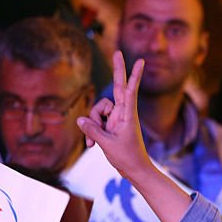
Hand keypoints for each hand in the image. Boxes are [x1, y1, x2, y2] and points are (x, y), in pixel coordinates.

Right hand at [77, 51, 149, 178]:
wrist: (135, 171)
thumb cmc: (127, 158)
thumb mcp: (107, 144)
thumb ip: (93, 130)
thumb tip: (81, 119)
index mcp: (128, 115)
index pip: (130, 90)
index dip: (134, 75)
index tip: (141, 61)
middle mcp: (123, 113)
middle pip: (117, 87)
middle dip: (117, 70)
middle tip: (117, 51)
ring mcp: (116, 119)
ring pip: (97, 110)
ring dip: (92, 124)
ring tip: (94, 143)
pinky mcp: (111, 125)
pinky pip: (95, 121)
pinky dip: (91, 132)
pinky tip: (91, 147)